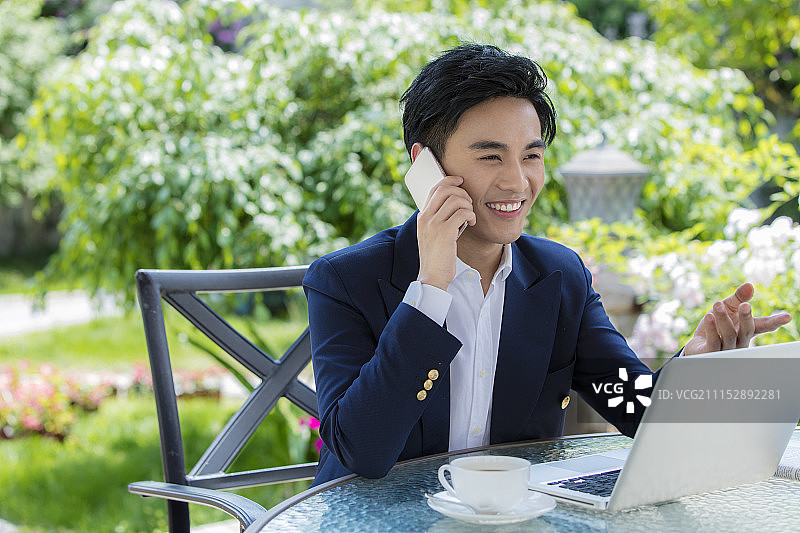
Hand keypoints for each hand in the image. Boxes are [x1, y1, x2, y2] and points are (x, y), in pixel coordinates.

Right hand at [416, 175, 475, 290]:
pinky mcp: (445, 232)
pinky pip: (462, 213)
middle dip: (462, 192)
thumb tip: (455, 207)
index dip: (449, 180)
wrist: (432, 277)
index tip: (461, 182)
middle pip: (445, 189)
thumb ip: (438, 220)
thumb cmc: (436, 258)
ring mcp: (434, 224)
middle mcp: (425, 217)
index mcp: (422, 217)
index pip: (434, 189)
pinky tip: (471, 224)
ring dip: (468, 205)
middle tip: (469, 203)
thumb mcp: (432, 235)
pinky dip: (470, 215)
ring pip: (455, 199)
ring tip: (470, 216)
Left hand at [683, 283, 791, 355]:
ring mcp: (726, 349)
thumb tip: (749, 285)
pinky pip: (714, 342)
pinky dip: (712, 329)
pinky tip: (709, 317)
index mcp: (747, 330)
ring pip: (729, 335)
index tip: (787, 317)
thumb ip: (738, 298)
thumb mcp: (727, 307)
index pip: (764, 326)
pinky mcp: (711, 352)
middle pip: (747, 331)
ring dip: (724, 319)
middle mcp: (740, 341)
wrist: (698, 344)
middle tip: (745, 305)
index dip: (775, 322)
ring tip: (718, 304)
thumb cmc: (716, 325)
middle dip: (746, 318)